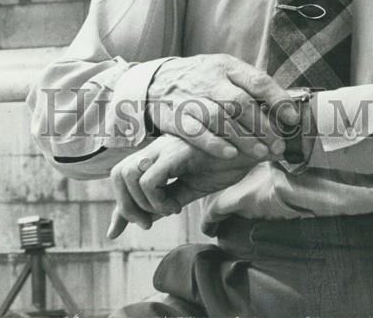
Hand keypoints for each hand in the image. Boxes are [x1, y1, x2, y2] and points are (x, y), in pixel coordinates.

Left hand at [107, 134, 255, 237]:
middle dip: (126, 206)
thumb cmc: (224, 165)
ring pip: (130, 174)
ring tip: (167, 210)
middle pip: (119, 173)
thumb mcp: (188, 189)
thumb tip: (144, 221)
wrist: (253, 150)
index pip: (121, 174)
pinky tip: (178, 205)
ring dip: (142, 203)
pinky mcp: (179, 152)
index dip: (121, 204)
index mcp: (158, 155)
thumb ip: (164, 201)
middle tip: (149, 223)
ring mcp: (167, 147)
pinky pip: (150, 179)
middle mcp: (158, 148)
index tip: (142, 224)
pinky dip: (158, 199)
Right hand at [146, 54, 299, 160]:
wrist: (158, 81)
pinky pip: (196, 132)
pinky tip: (231, 155)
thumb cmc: (201, 79)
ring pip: (220, 119)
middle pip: (240, 103)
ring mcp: (192, 99)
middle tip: (278, 145)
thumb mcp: (225, 71)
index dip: (277, 100)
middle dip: (263, 126)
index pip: (257, 80)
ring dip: (244, 139)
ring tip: (261, 154)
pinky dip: (215, 144)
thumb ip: (250, 85)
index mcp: (227, 66)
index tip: (292, 118)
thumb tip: (284, 106)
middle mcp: (210, 80)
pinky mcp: (176, 118)